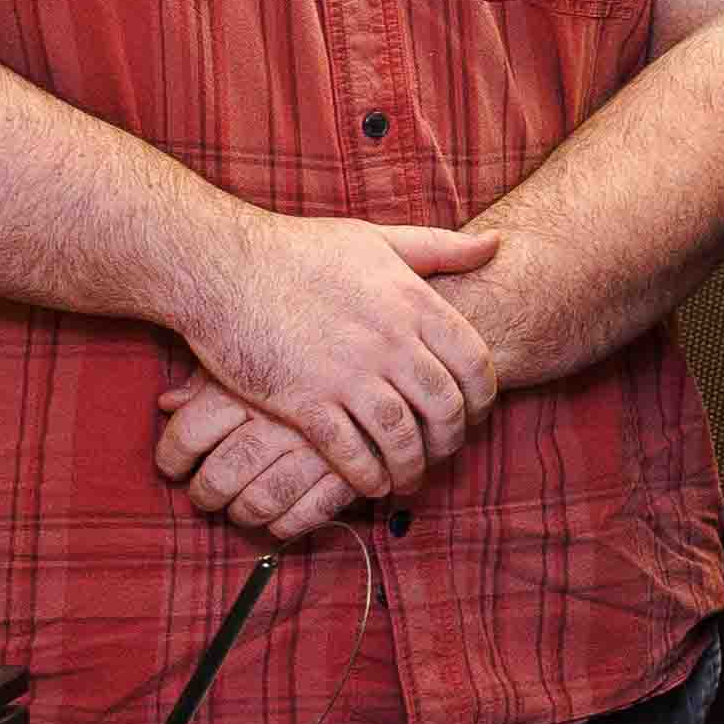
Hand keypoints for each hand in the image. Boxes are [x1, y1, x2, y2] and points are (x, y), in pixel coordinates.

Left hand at [152, 358, 357, 541]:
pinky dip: (287, 524)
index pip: (189, 433)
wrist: (405, 349)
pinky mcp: (352, 472)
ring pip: (259, 503)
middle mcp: (282, 418)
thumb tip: (167, 403)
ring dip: (243, 514)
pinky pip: (306, 516)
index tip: (174, 466)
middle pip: (220, 476)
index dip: (171, 458)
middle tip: (207, 494)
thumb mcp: (260, 350)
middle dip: (205, 495)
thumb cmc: (315, 351)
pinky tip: (282, 515)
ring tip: (242, 508)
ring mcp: (318, 448)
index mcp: (255, 383)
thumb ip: (211, 377)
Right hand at [175, 213, 499, 498]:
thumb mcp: (380, 239)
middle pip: (444, 406)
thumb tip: (495, 244)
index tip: (475, 411)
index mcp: (414, 303)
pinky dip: (367, 475)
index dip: (483, 396)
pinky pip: (350, 453)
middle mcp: (391, 342)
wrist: (228, 269)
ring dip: (411, 466)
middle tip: (445, 452)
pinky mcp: (305, 402)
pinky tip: (370, 484)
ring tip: (410, 478)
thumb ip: (441, 248)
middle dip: (451, 438)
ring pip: (401, 437)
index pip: (474, 361)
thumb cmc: (302, 252)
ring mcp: (349, 375)